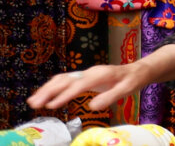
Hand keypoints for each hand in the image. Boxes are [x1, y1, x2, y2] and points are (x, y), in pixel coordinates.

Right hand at [28, 64, 149, 111]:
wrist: (138, 70)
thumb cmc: (132, 80)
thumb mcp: (127, 89)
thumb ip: (111, 97)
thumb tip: (93, 107)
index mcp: (100, 74)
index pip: (79, 85)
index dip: (65, 95)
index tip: (51, 106)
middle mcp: (90, 72)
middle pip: (66, 80)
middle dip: (49, 91)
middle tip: (34, 104)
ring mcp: (86, 73)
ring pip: (63, 79)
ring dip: (47, 89)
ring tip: (33, 102)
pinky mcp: (84, 77)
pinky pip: (65, 81)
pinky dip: (52, 87)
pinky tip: (44, 96)